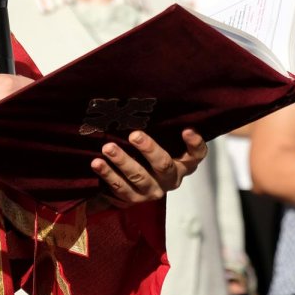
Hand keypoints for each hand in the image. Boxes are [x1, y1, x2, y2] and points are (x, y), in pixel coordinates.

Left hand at [91, 128, 206, 206]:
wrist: (133, 184)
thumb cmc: (150, 153)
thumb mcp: (161, 139)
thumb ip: (161, 126)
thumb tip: (151, 94)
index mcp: (183, 163)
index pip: (197, 154)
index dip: (194, 143)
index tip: (186, 130)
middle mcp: (171, 179)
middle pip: (163, 165)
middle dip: (149, 149)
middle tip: (134, 135)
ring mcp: (152, 191)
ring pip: (139, 178)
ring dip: (122, 161)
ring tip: (108, 148)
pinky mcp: (134, 199)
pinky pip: (119, 188)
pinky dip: (108, 175)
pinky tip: (97, 163)